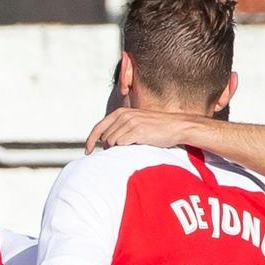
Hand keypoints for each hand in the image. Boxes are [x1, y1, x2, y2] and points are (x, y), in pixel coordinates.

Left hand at [85, 107, 210, 153]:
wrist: (177, 126)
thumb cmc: (156, 128)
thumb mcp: (135, 122)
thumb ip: (120, 127)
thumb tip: (105, 141)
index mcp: (121, 113)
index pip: (98, 128)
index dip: (90, 141)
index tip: (87, 152)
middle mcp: (124, 116)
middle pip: (105, 138)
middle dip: (110, 147)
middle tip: (126, 147)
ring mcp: (130, 122)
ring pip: (112, 142)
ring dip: (120, 148)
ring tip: (134, 144)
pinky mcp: (137, 131)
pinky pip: (121, 144)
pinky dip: (126, 148)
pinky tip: (138, 144)